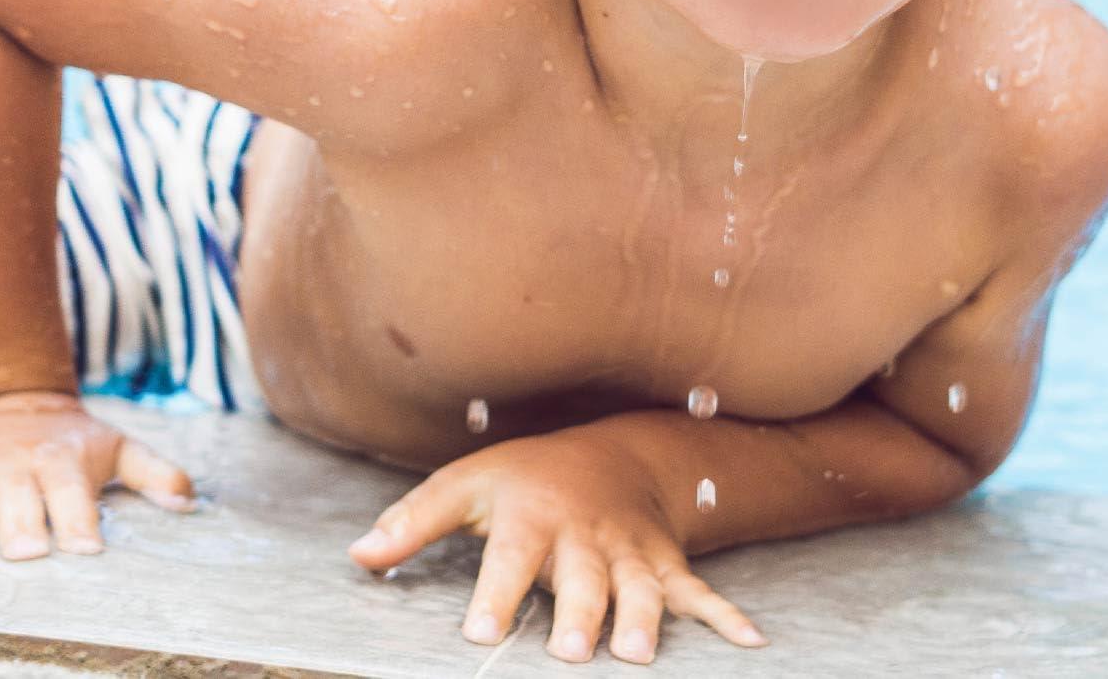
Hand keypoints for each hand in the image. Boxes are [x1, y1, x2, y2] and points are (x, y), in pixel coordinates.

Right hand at [0, 389, 195, 559]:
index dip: (80, 525)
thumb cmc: (70, 443)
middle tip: (20, 553)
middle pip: (15, 502)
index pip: (74, 498)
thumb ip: (155, 474)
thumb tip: (192, 502)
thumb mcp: (116, 449)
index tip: (87, 553)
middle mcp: (13, 467)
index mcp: (60, 465)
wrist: (12, 396)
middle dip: (17, 526)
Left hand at [346, 424, 767, 664]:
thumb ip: (412, 522)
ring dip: (641, 618)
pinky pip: (695, 589)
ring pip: (638, 586)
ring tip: (637, 655)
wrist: (608, 454)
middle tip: (572, 649)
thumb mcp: (464, 486)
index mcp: (528, 517)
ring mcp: (628, 550)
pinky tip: (750, 641)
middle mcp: (581, 535)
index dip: (493, 594)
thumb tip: (356, 556)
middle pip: (581, 577)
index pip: (507, 557)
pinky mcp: (662, 562)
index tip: (477, 631)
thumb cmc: (522, 478)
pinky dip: (724, 615)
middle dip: (579, 611)